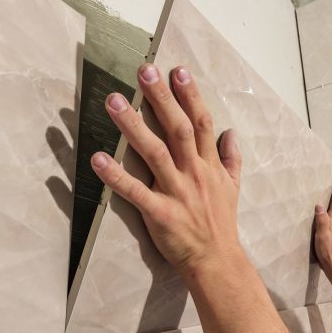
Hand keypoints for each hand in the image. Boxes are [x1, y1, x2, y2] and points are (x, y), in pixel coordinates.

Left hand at [90, 63, 243, 276]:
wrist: (217, 261)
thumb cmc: (221, 224)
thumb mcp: (233, 187)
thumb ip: (231, 158)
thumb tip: (230, 132)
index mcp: (209, 165)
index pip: (201, 122)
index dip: (190, 95)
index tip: (178, 71)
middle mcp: (194, 172)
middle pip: (178, 128)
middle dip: (162, 98)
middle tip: (145, 71)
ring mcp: (177, 192)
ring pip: (154, 152)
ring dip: (134, 125)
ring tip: (115, 101)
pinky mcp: (160, 213)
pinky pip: (135, 192)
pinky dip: (116, 176)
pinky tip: (98, 158)